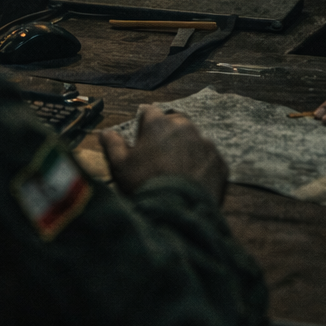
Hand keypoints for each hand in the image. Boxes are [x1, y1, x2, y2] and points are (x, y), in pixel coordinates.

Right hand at [100, 104, 227, 202]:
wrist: (178, 212)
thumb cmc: (144, 184)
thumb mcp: (119, 166)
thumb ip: (112, 145)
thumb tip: (105, 132)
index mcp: (159, 123)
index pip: (149, 113)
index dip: (144, 127)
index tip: (142, 143)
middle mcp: (185, 127)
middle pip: (175, 123)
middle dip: (168, 135)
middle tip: (160, 158)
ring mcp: (205, 144)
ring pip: (194, 141)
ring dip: (187, 150)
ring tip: (178, 173)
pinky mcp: (220, 162)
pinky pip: (209, 160)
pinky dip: (202, 167)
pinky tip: (193, 183)